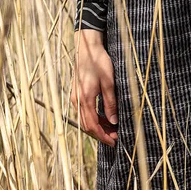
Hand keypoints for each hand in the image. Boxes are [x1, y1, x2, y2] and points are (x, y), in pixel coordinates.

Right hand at [70, 28, 118, 146]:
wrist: (87, 48)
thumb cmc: (99, 62)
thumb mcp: (109, 82)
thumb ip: (110, 103)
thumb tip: (113, 121)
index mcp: (85, 100)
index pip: (93, 126)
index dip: (103, 136)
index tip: (114, 142)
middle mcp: (77, 101)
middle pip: (87, 125)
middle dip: (101, 134)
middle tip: (115, 137)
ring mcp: (76, 97)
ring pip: (85, 119)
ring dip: (98, 126)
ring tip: (112, 128)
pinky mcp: (77, 93)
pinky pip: (84, 111)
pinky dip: (94, 117)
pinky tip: (104, 116)